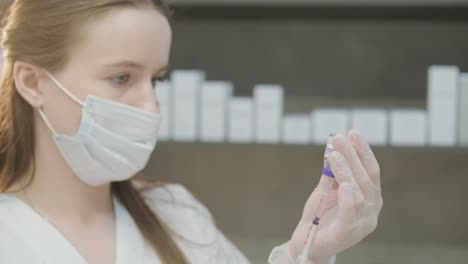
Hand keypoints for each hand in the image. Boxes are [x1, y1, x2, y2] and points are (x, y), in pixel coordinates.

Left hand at [288, 130, 382, 262]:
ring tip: (335, 154)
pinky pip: (350, 213)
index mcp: (370, 198)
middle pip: (365, 178)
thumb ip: (332, 172)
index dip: (363, 151)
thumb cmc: (319, 215)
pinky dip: (347, 198)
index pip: (371, 171)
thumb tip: (334, 146)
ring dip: (346, 170)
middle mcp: (372, 210)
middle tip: (339, 138)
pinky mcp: (348, 233)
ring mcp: (363, 222)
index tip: (352, 133)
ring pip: (357, 192)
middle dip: (352, 155)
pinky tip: (342, 184)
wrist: (307, 242)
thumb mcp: (327, 189)